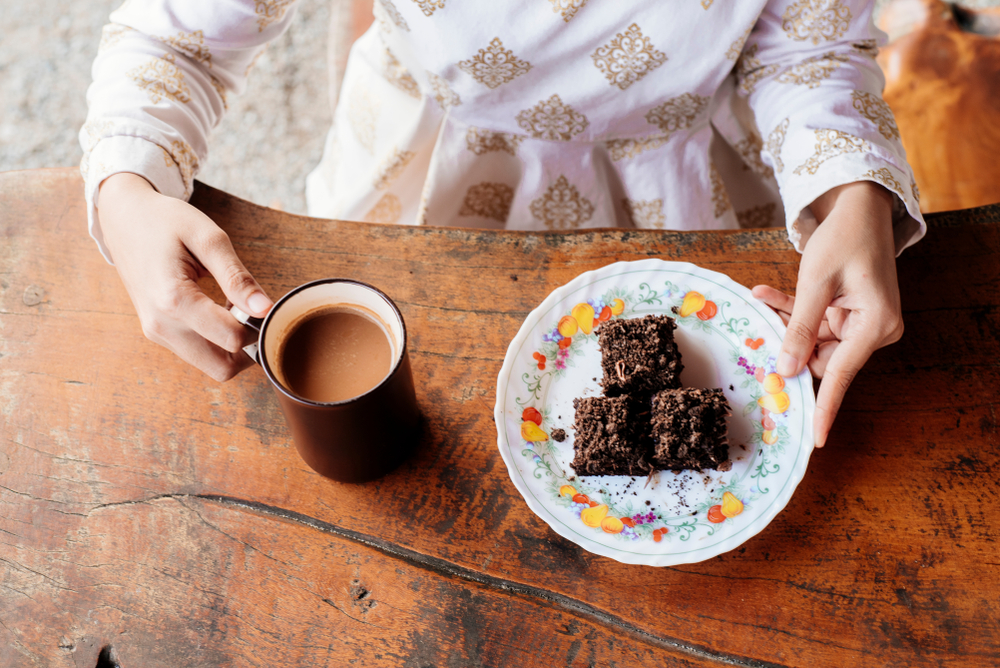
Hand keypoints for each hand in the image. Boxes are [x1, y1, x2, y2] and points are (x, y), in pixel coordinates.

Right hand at [98, 173, 272, 380]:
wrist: (124, 218)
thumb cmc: (165, 222)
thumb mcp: (209, 238)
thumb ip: (237, 277)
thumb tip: (265, 309)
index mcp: (174, 300)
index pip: (232, 339)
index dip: (256, 325)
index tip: (260, 302)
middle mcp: (161, 325)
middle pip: (222, 368)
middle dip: (248, 348)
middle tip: (253, 314)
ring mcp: (156, 333)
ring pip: (211, 366)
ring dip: (232, 346)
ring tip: (234, 307)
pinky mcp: (157, 333)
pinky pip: (197, 354)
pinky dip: (216, 342)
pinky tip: (220, 311)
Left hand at [752, 182, 902, 448]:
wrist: (860, 207)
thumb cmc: (844, 239)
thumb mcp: (815, 283)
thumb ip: (799, 327)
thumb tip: (785, 369)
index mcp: (875, 325)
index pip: (841, 374)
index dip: (824, 406)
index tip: (815, 438)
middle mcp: (874, 330)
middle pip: (821, 358)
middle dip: (787, 344)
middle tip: (759, 328)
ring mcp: (860, 324)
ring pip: (811, 341)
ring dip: (785, 323)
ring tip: (761, 296)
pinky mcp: (848, 315)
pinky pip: (814, 324)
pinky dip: (791, 312)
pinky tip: (765, 295)